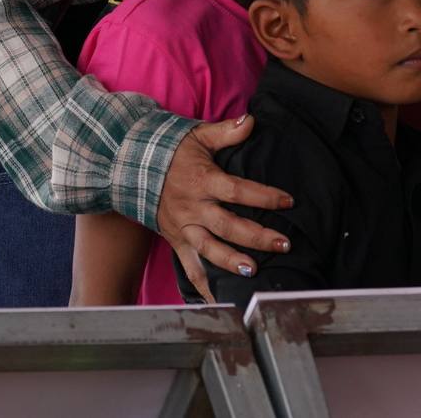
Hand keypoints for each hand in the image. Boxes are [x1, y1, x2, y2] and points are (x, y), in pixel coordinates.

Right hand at [154, 116, 294, 293]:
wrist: (132, 167)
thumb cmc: (171, 151)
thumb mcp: (197, 136)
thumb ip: (226, 131)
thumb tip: (251, 120)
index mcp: (202, 180)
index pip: (237, 191)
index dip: (264, 196)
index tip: (288, 201)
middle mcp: (193, 207)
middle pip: (228, 225)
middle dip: (257, 236)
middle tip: (283, 244)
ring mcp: (184, 227)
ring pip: (210, 249)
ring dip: (232, 261)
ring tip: (253, 271)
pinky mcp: (177, 241)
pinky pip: (190, 267)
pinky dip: (204, 286)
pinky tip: (220, 301)